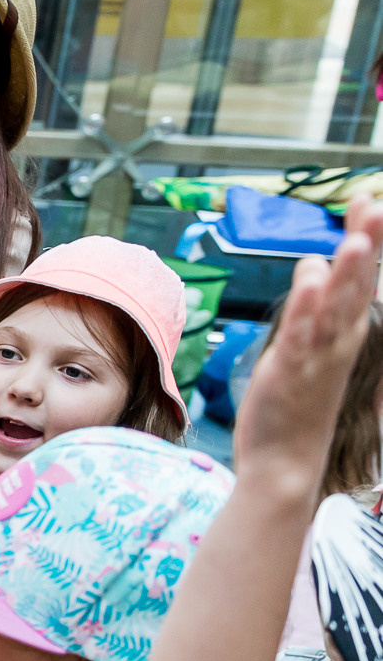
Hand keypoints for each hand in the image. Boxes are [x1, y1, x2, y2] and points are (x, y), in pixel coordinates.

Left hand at [232, 193, 382, 476]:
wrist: (285, 460)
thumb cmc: (297, 400)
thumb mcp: (305, 341)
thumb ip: (312, 302)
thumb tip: (315, 263)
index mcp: (343, 330)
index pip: (357, 277)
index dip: (364, 239)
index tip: (367, 200)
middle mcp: (337, 340)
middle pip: (354, 286)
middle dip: (365, 245)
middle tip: (375, 205)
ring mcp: (316, 357)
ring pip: (334, 310)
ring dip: (344, 275)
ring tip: (355, 240)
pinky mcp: (289, 374)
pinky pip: (300, 339)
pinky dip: (305, 311)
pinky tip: (310, 285)